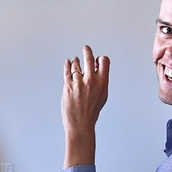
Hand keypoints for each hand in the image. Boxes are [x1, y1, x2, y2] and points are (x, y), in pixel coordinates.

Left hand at [62, 45, 109, 167]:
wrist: (80, 124)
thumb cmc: (92, 111)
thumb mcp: (102, 96)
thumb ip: (101, 81)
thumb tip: (98, 69)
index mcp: (102, 83)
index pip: (104, 61)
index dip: (100, 59)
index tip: (96, 60)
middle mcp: (91, 81)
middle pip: (89, 58)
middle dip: (87, 51)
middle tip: (86, 48)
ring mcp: (79, 83)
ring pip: (77, 64)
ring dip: (76, 61)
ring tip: (75, 61)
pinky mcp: (68, 86)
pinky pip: (67, 71)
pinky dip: (67, 65)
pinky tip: (68, 62)